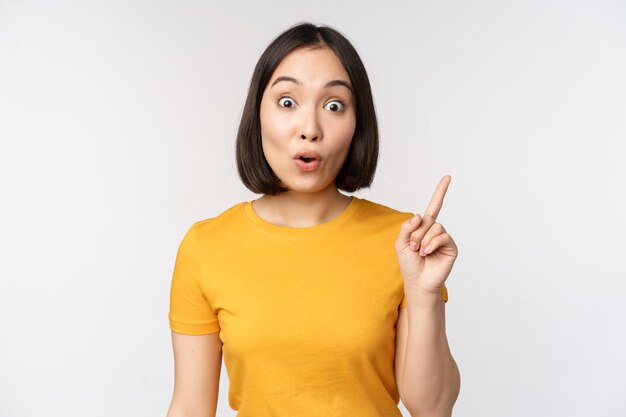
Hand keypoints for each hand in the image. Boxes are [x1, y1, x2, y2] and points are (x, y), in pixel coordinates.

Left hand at [394, 175, 457, 296]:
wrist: (417, 281)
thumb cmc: (408, 264)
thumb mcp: (400, 243)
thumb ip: (406, 228)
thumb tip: (419, 216)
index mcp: (424, 227)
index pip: (434, 206)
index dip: (440, 191)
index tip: (448, 177)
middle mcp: (435, 230)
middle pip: (428, 219)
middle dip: (416, 233)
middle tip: (413, 247)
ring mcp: (444, 238)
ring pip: (435, 227)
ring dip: (423, 240)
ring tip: (420, 252)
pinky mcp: (451, 246)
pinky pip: (442, 236)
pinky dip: (432, 244)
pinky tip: (427, 252)